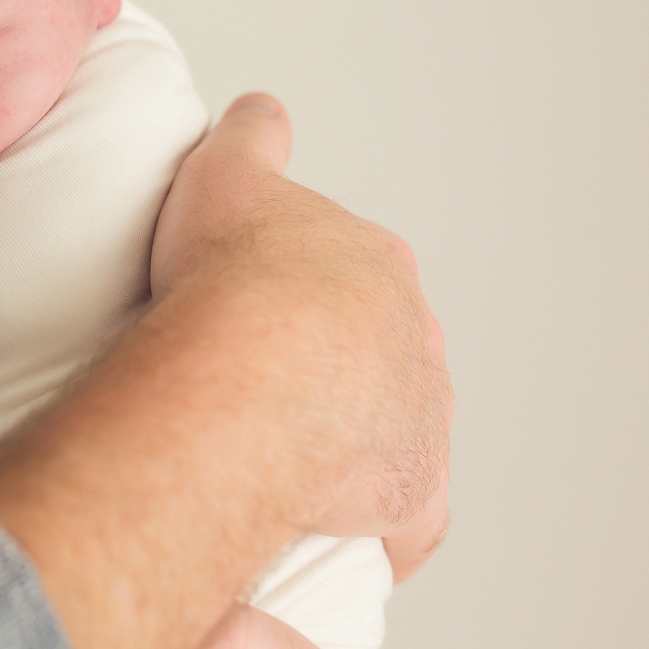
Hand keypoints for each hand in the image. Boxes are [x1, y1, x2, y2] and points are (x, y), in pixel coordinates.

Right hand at [0, 93, 448, 648]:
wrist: (247, 366)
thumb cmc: (233, 272)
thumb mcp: (227, 170)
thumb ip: (250, 136)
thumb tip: (260, 110)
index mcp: (379, 264)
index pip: (359, 277)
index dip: (313, 295)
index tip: (269, 315)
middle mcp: (415, 339)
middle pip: (388, 355)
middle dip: (346, 373)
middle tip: (273, 394)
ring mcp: (421, 418)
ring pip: (405, 432)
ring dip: (365, 446)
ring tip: (296, 465)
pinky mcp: (411, 494)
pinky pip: (408, 522)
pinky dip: (384, 532)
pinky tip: (344, 539)